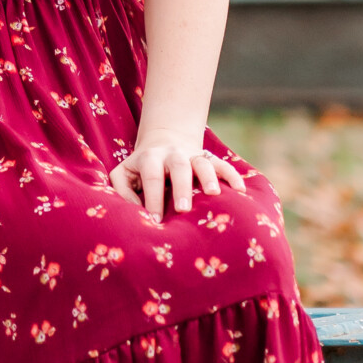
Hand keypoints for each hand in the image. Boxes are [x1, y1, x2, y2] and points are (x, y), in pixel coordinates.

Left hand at [111, 136, 245, 219]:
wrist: (163, 141)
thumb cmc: (140, 168)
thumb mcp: (123, 174)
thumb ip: (121, 191)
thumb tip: (135, 212)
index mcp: (150, 158)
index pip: (151, 176)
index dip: (153, 198)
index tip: (155, 221)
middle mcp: (172, 154)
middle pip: (178, 166)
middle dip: (181, 187)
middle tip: (182, 209)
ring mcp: (192, 154)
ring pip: (202, 162)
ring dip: (208, 176)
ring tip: (213, 194)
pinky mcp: (208, 158)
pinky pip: (223, 164)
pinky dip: (232, 175)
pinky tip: (240, 190)